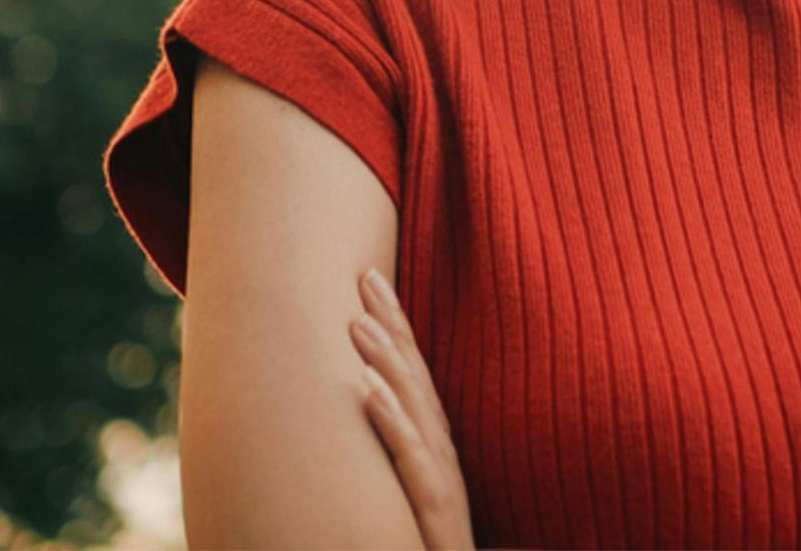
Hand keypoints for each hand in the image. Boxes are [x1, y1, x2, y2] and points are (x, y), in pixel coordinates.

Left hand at [350, 267, 478, 550]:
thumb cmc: (428, 541)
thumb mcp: (408, 490)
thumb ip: (396, 451)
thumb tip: (358, 401)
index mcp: (435, 443)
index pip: (414, 372)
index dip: (396, 324)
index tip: (370, 279)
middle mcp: (442, 451)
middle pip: (417, 377)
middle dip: (392, 324)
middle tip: (365, 277)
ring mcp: (442, 478)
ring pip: (416, 409)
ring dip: (387, 362)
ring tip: (357, 323)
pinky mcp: (437, 510)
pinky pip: (412, 459)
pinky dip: (391, 421)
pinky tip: (367, 391)